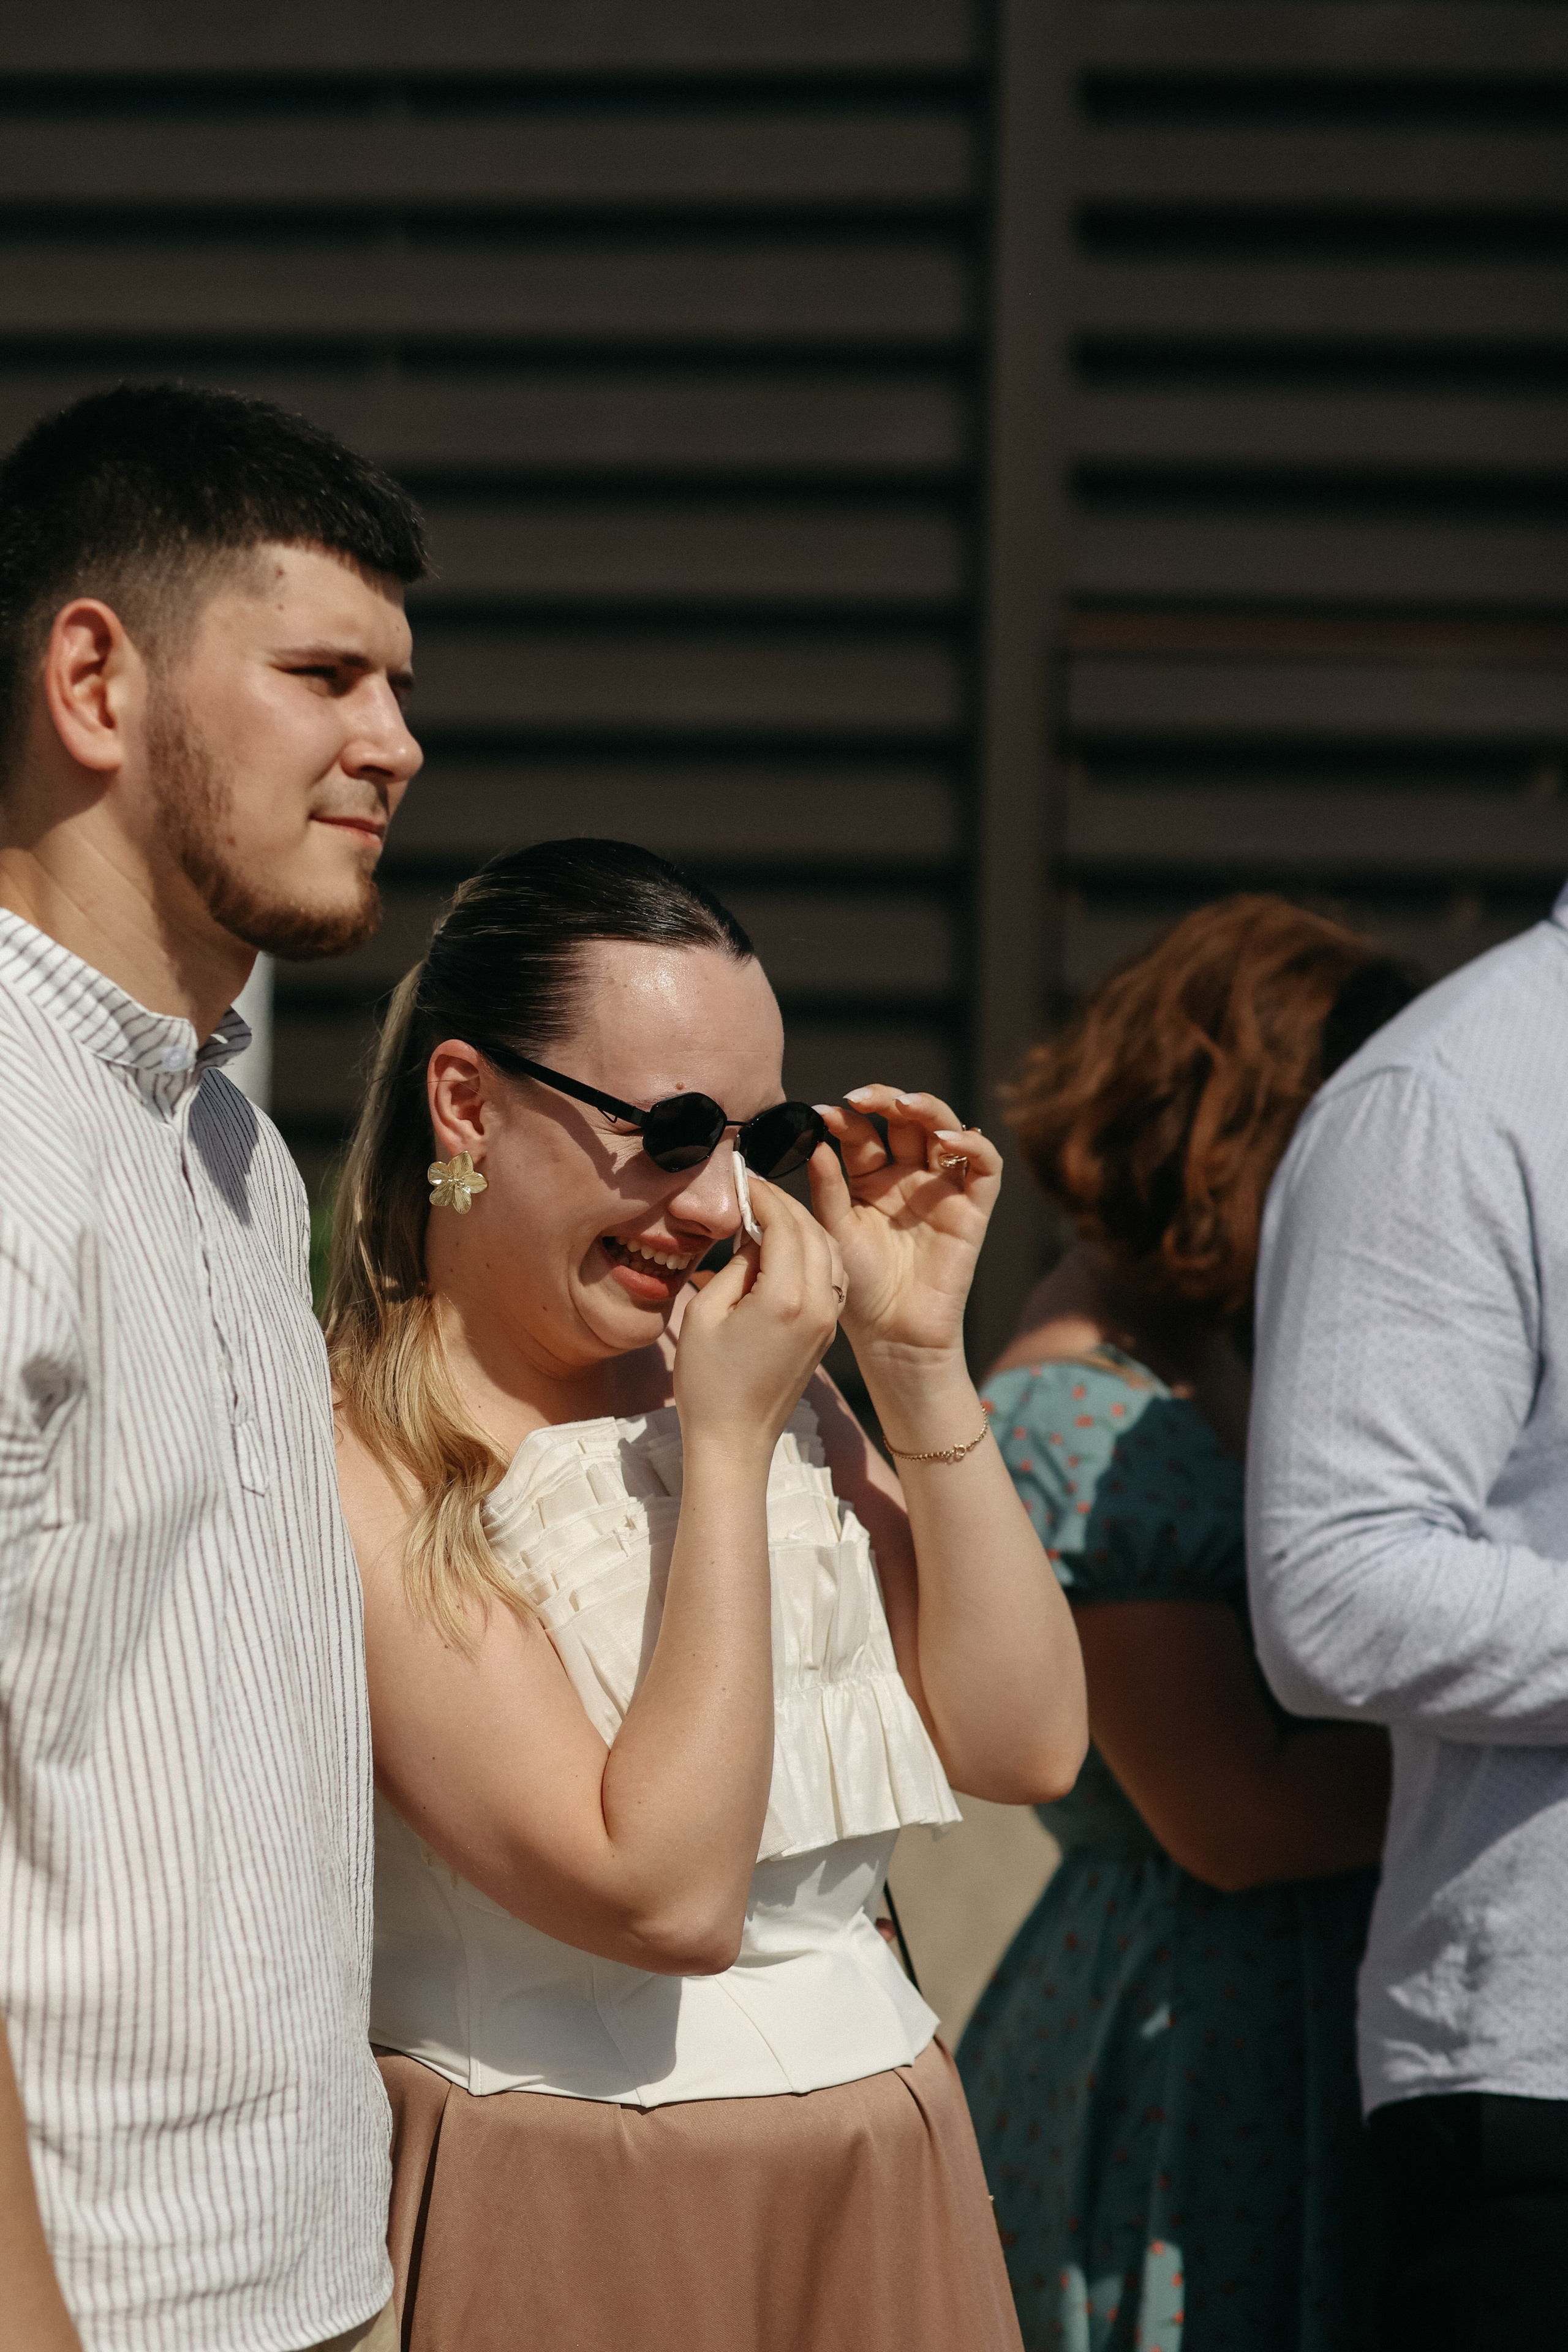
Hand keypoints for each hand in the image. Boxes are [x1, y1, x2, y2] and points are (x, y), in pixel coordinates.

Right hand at [673, 1176, 842, 1458]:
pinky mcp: (828, 1331)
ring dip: (802, 1224)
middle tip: (753, 1191)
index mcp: (785, 1298)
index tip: (742, 1181)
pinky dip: (814, 1250)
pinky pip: (832, 1275)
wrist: (735, 1441)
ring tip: (769, 1215)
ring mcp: (828, 1320)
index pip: (785, 1223)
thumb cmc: (708, 1383)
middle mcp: (817, 1305)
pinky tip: (787, 1248)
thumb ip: (736, 1264)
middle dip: (784, 1203)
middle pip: (812, 1230)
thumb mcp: (705, 1313)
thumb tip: (755, 1234)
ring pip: (828, 1250)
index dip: (763, 1195)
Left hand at [806, 1085, 1001, 1364]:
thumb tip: (814, 1140)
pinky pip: (985, 1167)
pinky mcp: (973, 1209)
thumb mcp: (834, 1229)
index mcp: (871, 1180)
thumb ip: (826, 1186)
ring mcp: (942, 1190)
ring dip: (929, 1108)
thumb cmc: (857, 1287)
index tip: (822, 1114)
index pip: (864, 1134)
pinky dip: (973, 1143)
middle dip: (886, 1100)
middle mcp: (909, 1178)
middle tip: (862, 1097)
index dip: (847, 1118)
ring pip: (947, 1130)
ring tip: (905, 1104)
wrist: (891, 1335)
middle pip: (907, 1121)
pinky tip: (948, 1138)